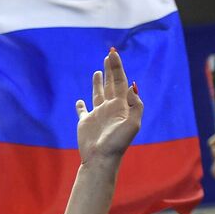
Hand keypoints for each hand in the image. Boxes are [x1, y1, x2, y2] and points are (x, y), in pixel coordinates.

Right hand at [76, 49, 141, 164]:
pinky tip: (79, 101)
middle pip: (111, 84)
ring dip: (98, 83)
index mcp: (121, 106)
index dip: (117, 67)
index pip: (120, 81)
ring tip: (98, 71)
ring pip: (98, 94)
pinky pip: (82, 111)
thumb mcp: (132, 124)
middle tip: (109, 55)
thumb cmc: (117, 143)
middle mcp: (110, 108)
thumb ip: (135, 105)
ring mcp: (97, 115)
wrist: (101, 158)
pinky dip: (81, 105)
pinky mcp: (85, 122)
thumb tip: (131, 86)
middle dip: (110, 69)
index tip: (113, 54)